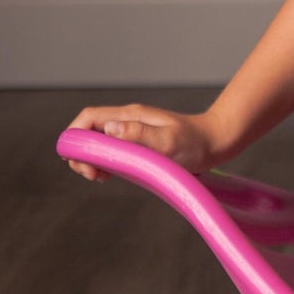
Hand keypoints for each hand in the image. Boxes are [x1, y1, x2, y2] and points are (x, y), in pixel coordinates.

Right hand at [64, 103, 222, 181]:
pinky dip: (104, 163)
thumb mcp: (168, 141)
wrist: (217, 142)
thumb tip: (109, 129)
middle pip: (88, 131)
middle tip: (93, 175)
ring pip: (98, 143)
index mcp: (131, 115)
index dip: (76, 137)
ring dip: (91, 160)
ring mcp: (133, 133)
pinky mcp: (138, 146)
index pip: (89, 118)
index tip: (81, 161)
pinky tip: (110, 176)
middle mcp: (128, 121)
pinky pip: (111, 152)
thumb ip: (139, 134)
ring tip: (100, 177)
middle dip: (81, 153)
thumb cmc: (196, 142)